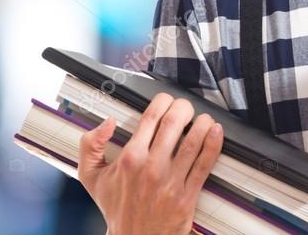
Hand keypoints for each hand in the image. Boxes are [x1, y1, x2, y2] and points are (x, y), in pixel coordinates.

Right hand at [79, 93, 223, 234]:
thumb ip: (91, 145)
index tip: (168, 100)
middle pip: (174, 123)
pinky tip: (216, 133)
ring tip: (204, 119)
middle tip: (187, 108)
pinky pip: (204, 164)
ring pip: (193, 141)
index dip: (163, 101)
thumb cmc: (116, 208)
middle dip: (184, 107)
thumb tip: (106, 122)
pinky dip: (213, 145)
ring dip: (203, 123)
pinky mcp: (186, 195)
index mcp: (130, 158)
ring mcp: (170, 181)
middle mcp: (151, 167)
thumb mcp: (91, 177)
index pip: (151, 117)